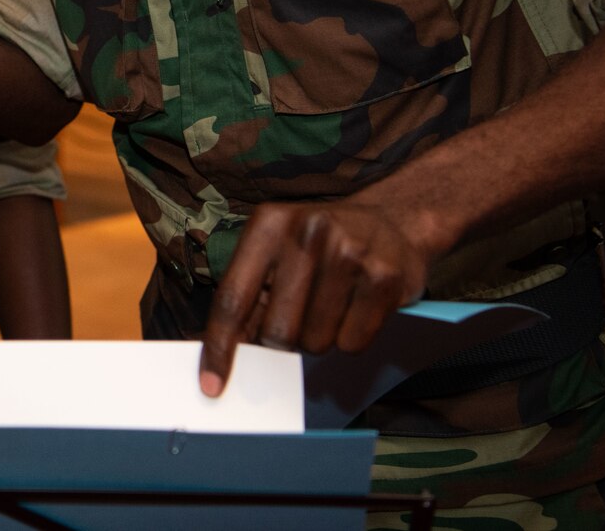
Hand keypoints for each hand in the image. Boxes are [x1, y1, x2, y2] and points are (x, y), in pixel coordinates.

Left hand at [198, 197, 433, 396]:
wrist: (393, 220)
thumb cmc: (321, 245)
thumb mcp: (276, 252)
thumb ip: (248, 296)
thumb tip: (219, 353)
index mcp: (269, 224)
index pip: (233, 299)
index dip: (219, 348)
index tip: (211, 386)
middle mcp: (307, 233)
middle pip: (276, 332)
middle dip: (282, 340)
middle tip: (299, 316)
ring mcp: (349, 254)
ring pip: (315, 342)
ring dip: (319, 338)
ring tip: (331, 304)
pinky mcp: (384, 279)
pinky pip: (352, 344)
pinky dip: (350, 337)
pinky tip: (357, 306)